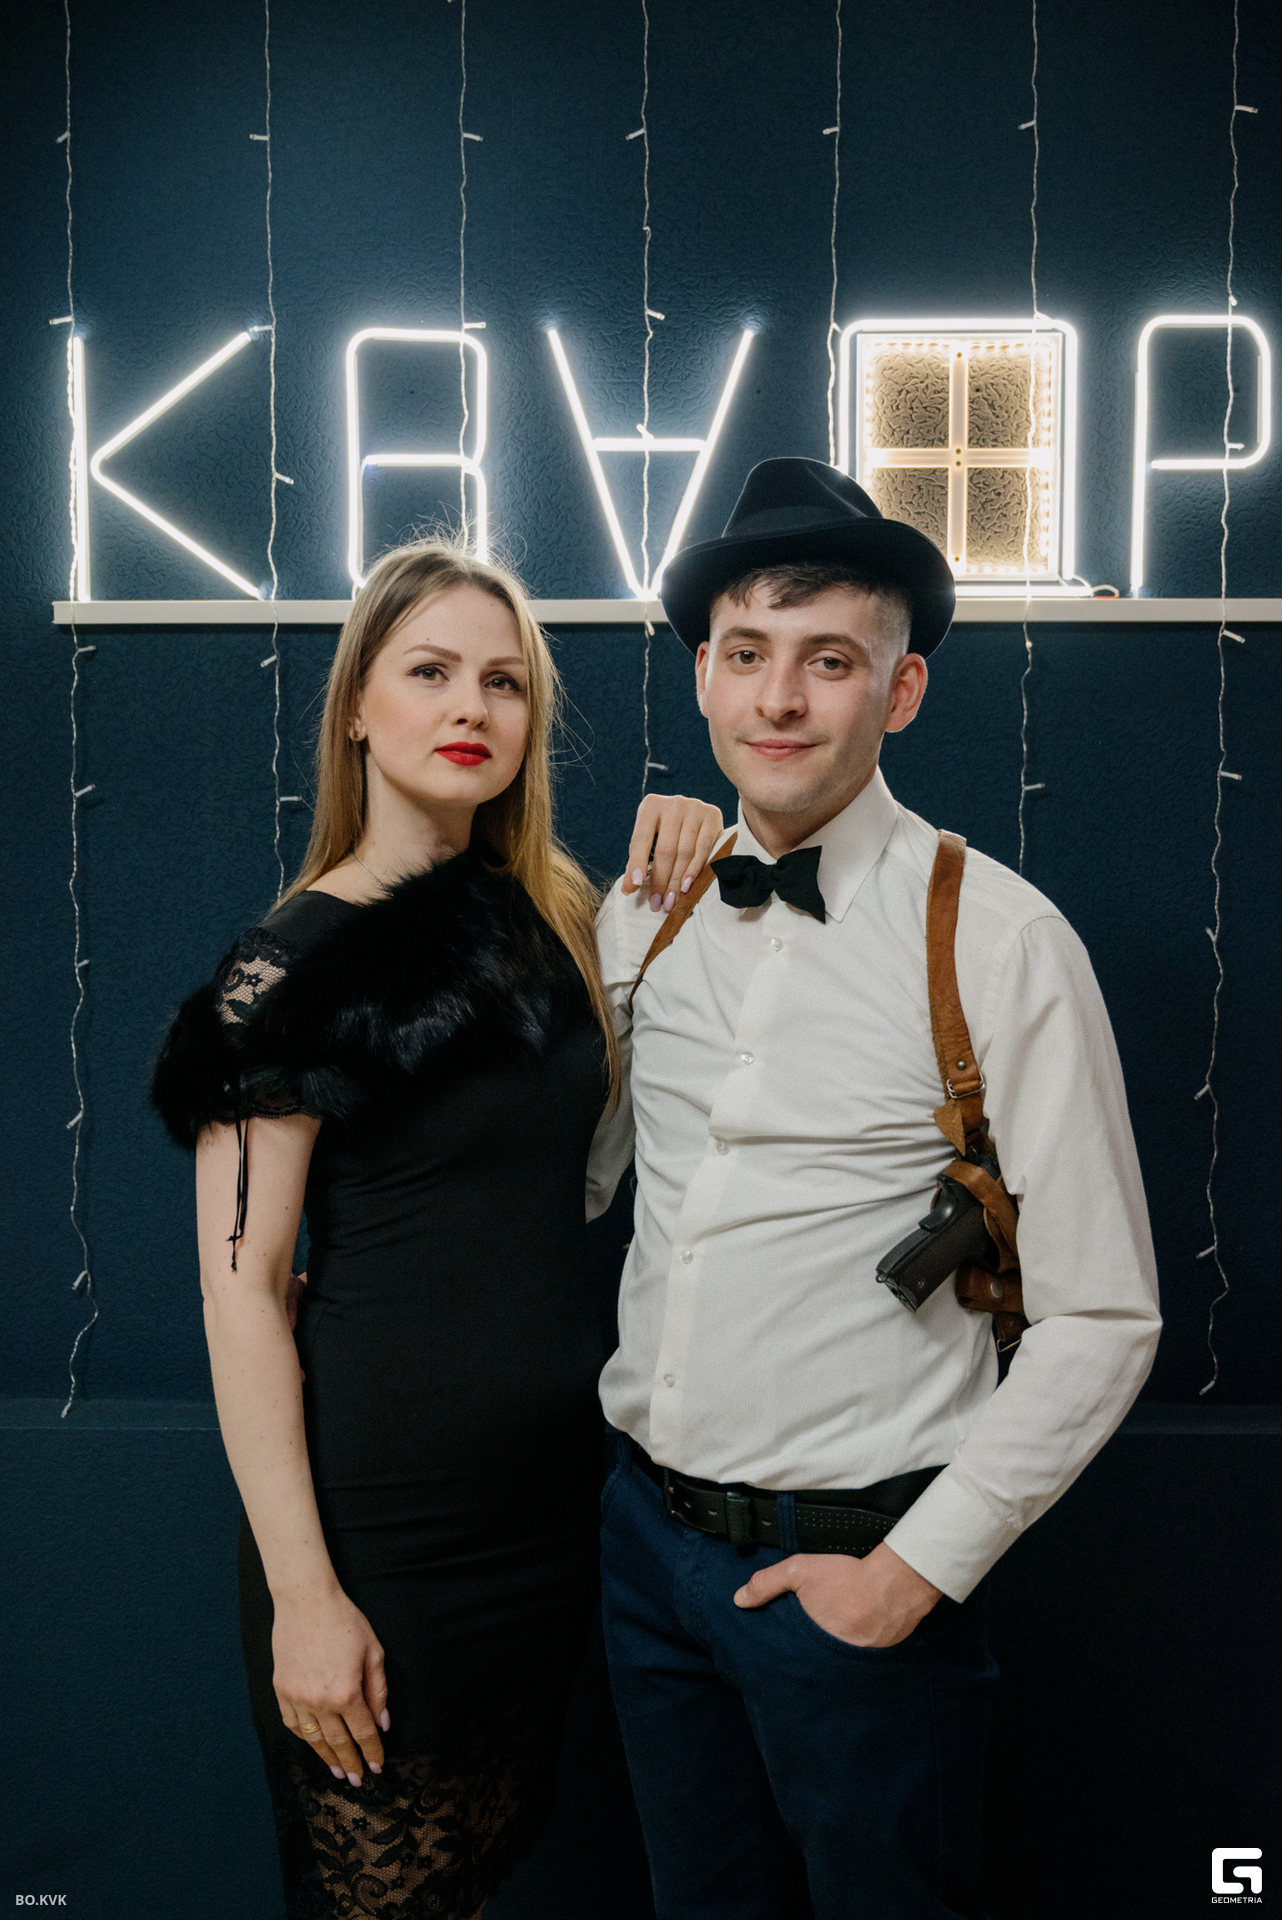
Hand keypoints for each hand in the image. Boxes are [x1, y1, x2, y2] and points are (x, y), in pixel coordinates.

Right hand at [272, 1585, 388, 1782]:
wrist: (306, 1601)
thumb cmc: (345, 1622)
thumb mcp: (373, 1652)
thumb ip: (379, 1691)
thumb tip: (382, 1723)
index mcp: (346, 1692)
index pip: (363, 1733)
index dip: (372, 1752)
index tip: (377, 1767)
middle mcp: (319, 1702)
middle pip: (338, 1742)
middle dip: (351, 1763)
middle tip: (358, 1780)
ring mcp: (297, 1698)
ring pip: (313, 1739)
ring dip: (327, 1758)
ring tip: (338, 1772)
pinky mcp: (281, 1690)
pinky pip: (293, 1724)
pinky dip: (304, 1738)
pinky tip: (313, 1745)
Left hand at [622, 793, 723, 911]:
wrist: (695, 814)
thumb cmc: (665, 832)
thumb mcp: (648, 841)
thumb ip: (637, 862)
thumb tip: (628, 889)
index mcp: (650, 806)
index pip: (641, 839)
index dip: (637, 863)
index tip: (634, 886)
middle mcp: (673, 803)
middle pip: (665, 849)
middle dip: (660, 880)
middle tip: (657, 904)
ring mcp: (695, 807)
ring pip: (685, 852)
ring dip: (677, 881)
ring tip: (671, 901)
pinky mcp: (713, 816)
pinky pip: (703, 849)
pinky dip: (694, 870)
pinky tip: (687, 886)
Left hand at [733, 1543, 941, 1647]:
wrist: (896, 1585)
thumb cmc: (849, 1578)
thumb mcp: (800, 1571)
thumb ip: (767, 1583)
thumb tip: (739, 1600)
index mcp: (808, 1647)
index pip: (783, 1663)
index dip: (776, 1658)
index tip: (767, 1656)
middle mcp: (829, 1663)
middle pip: (806, 1668)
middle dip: (799, 1662)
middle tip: (797, 1650)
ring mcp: (852, 1666)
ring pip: (829, 1667)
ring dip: (824, 1659)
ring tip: (822, 1643)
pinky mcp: (873, 1663)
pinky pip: (853, 1663)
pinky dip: (848, 1654)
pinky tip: (848, 1637)